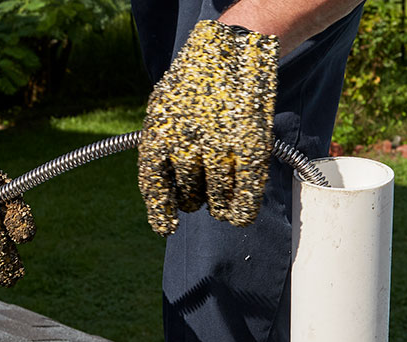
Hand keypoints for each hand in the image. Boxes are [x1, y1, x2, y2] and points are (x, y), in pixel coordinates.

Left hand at [139, 20, 278, 235]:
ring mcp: (219, 149)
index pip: (156, 189)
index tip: (168, 226)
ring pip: (217, 203)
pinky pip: (245, 198)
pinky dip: (242, 210)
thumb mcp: (163, 111)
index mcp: (158, 138)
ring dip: (220, 201)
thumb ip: (158, 148)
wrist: (232, 49)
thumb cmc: (195, 83)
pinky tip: (240, 212)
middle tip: (204, 176)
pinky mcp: (250, 148)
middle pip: (190, 200)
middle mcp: (186, 147)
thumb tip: (161, 195)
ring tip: (224, 178)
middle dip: (196, 196)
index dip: (162, 213)